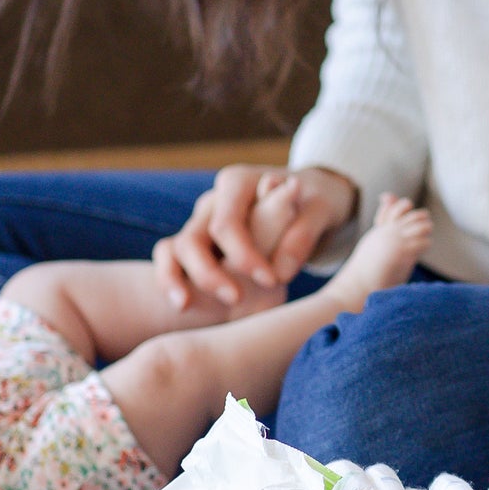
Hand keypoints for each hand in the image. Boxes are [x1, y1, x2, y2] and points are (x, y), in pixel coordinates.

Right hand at [153, 163, 358, 309]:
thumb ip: (302, 234)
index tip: (272, 281)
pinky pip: (168, 260)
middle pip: (194, 237)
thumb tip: (279, 271)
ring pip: (176, 249)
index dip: (244, 255)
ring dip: (179, 278)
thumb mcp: (320, 210)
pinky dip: (169, 280)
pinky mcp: (194, 248)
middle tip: (236, 299)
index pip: (228, 223)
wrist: (306, 207)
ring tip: (185, 305)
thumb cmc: (312, 204)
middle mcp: (213, 202)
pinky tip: (181, 304)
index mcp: (238, 184)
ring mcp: (200, 224)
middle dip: (210, 273)